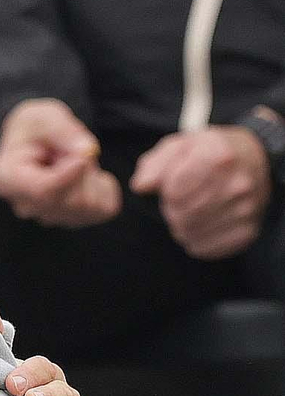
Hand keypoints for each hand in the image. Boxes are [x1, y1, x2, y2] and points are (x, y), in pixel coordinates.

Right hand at [0, 100, 121, 227]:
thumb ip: (63, 130)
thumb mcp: (45, 116)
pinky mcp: (72, 219)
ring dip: (93, 176)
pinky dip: (104, 189)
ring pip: (88, 206)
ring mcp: (48, 217)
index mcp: (8, 180)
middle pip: (70, 201)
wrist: (35, 142)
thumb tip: (87, 150)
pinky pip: (103, 209)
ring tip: (76, 159)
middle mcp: (26, 206)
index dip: (71, 174)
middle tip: (75, 147)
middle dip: (85, 170)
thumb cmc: (36, 128)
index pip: (43, 191)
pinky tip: (87, 174)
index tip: (86, 153)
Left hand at [130, 126, 272, 259]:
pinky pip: (202, 248)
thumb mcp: (180, 147)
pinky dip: (195, 239)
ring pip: (188, 235)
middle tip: (182, 200)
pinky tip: (204, 222)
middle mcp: (238, 184)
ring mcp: (246, 210)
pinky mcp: (247, 233)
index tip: (175, 184)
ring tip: (194, 209)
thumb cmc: (208, 154)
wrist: (255, 160)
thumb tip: (141, 186)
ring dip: (182, 226)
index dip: (167, 191)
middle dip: (172, 210)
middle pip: (180, 216)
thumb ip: (154, 164)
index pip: (173, 192)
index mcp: (220, 157)